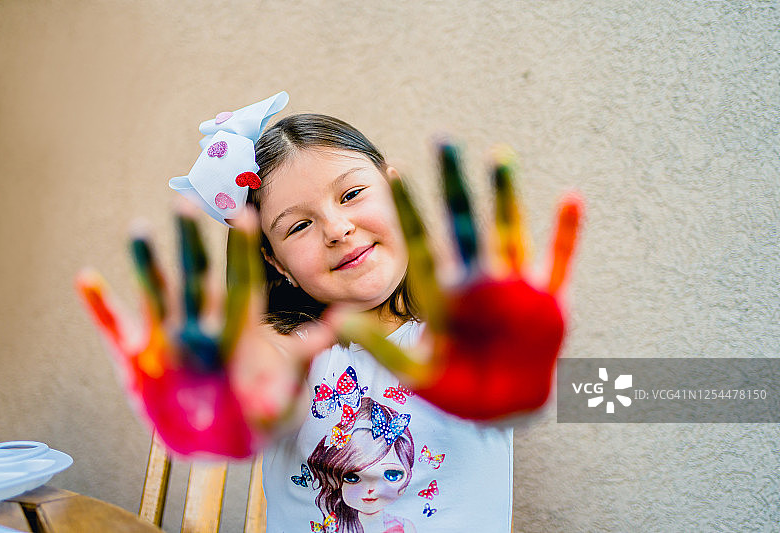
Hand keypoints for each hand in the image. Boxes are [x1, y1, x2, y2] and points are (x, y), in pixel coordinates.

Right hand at [75, 206, 333, 457]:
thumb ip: (306, 355)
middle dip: (193, 242)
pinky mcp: (141, 362)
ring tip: (139, 228)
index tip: (243, 215)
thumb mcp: (288, 388)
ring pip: (158, 294)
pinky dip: (100, 308)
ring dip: (147, 263)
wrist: (222, 444)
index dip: (242, 253)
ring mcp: (170, 341)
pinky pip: (116, 330)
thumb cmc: (260, 416)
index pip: (241, 284)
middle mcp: (204, 327)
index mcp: (239, 332)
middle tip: (186, 201)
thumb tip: (338, 320)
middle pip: (198, 277)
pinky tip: (85, 278)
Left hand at [337, 143, 581, 419]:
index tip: (393, 172)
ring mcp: (514, 289)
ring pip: (509, 232)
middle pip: (463, 226)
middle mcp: (477, 283)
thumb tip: (337, 324)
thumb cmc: (458, 392)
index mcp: (444, 297)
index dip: (408, 211)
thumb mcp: (416, 376)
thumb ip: (382, 349)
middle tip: (443, 142)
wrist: (503, 412)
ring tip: (499, 155)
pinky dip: (566, 233)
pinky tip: (571, 198)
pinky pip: (559, 262)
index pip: (422, 245)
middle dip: (453, 186)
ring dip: (505, 196)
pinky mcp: (548, 304)